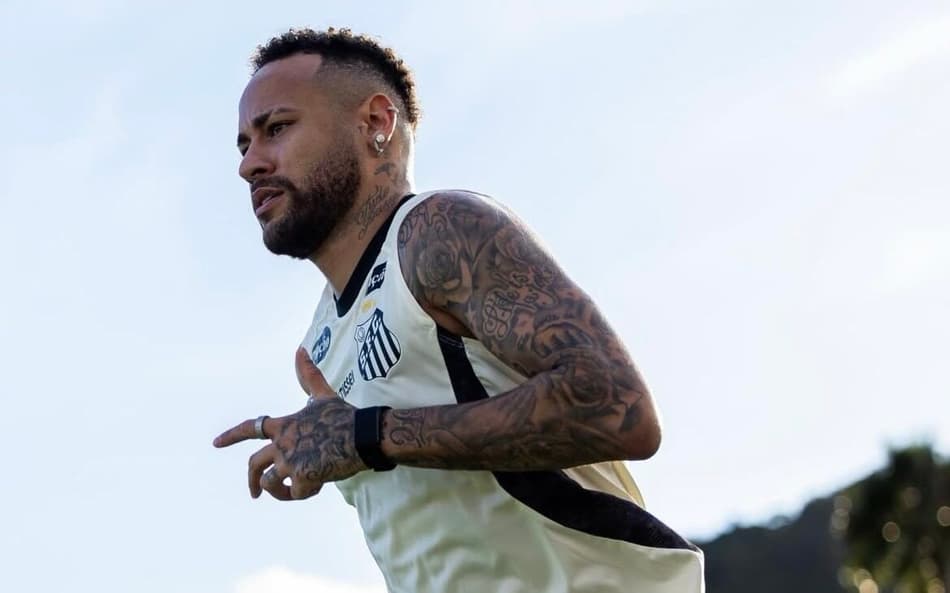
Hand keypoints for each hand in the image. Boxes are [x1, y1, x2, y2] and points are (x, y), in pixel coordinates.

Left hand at [213, 348, 366, 499]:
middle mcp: (281, 443)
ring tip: (293, 491)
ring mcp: (290, 461)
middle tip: (253, 493)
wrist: (363, 436)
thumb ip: (309, 376)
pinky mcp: (302, 477)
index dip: (231, 436)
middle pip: (253, 465)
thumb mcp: (324, 394)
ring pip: (270, 483)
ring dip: (279, 491)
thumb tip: (301, 349)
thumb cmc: (345, 416)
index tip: (215, 443)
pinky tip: (319, 485)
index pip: (250, 428)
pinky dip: (305, 492)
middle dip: (251, 481)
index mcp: (284, 425)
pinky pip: (295, 493)